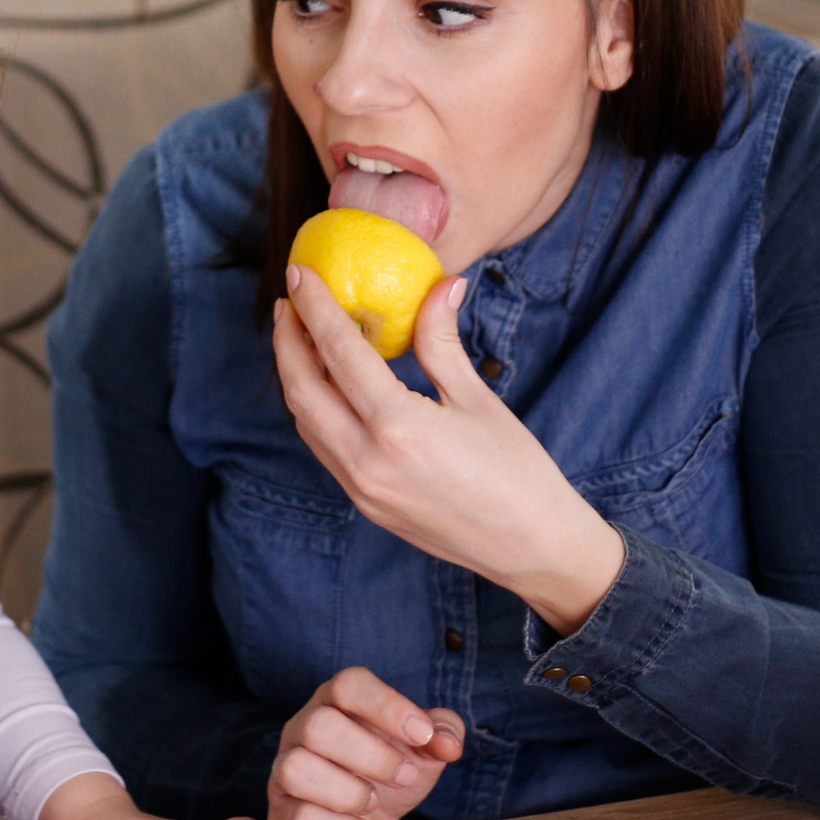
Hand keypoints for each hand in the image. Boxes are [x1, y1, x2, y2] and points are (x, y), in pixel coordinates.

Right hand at [268, 667, 465, 819]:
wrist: (363, 819)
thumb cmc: (387, 771)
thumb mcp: (421, 749)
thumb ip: (443, 732)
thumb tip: (448, 743)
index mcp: (336, 702)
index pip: (349, 684)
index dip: (387, 706)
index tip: (423, 734)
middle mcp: (301, 728)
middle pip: (318, 725)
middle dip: (372, 756)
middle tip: (403, 776)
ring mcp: (284, 770)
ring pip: (296, 769)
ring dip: (350, 793)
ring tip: (374, 802)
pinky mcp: (280, 813)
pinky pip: (300, 818)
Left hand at [274, 269, 625, 632]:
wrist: (531, 547)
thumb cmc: (517, 471)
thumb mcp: (477, 399)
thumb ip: (442, 341)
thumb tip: (442, 283)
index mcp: (398, 428)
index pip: (340, 353)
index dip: (314, 307)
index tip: (300, 272)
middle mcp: (368, 461)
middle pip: (302, 390)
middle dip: (287, 341)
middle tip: (289, 301)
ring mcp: (361, 489)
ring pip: (306, 423)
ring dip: (297, 376)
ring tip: (303, 338)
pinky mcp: (365, 505)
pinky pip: (324, 449)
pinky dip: (315, 410)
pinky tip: (330, 386)